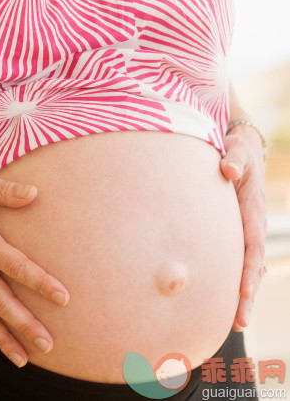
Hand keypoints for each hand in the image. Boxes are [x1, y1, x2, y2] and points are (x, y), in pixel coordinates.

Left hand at [219, 125, 266, 330]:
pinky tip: (221, 298)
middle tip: (239, 322)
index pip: (252, 244)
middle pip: (251, 265)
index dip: (249, 269)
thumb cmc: (236, 151)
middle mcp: (250, 225)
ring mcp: (243, 231)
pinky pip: (234, 259)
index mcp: (252, 209)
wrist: (239, 150)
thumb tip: (228, 169)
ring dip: (241, 294)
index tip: (243, 293)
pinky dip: (231, 279)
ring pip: (244, 267)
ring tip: (234, 323)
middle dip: (247, 294)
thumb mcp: (237, 149)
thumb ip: (234, 158)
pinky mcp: (232, 232)